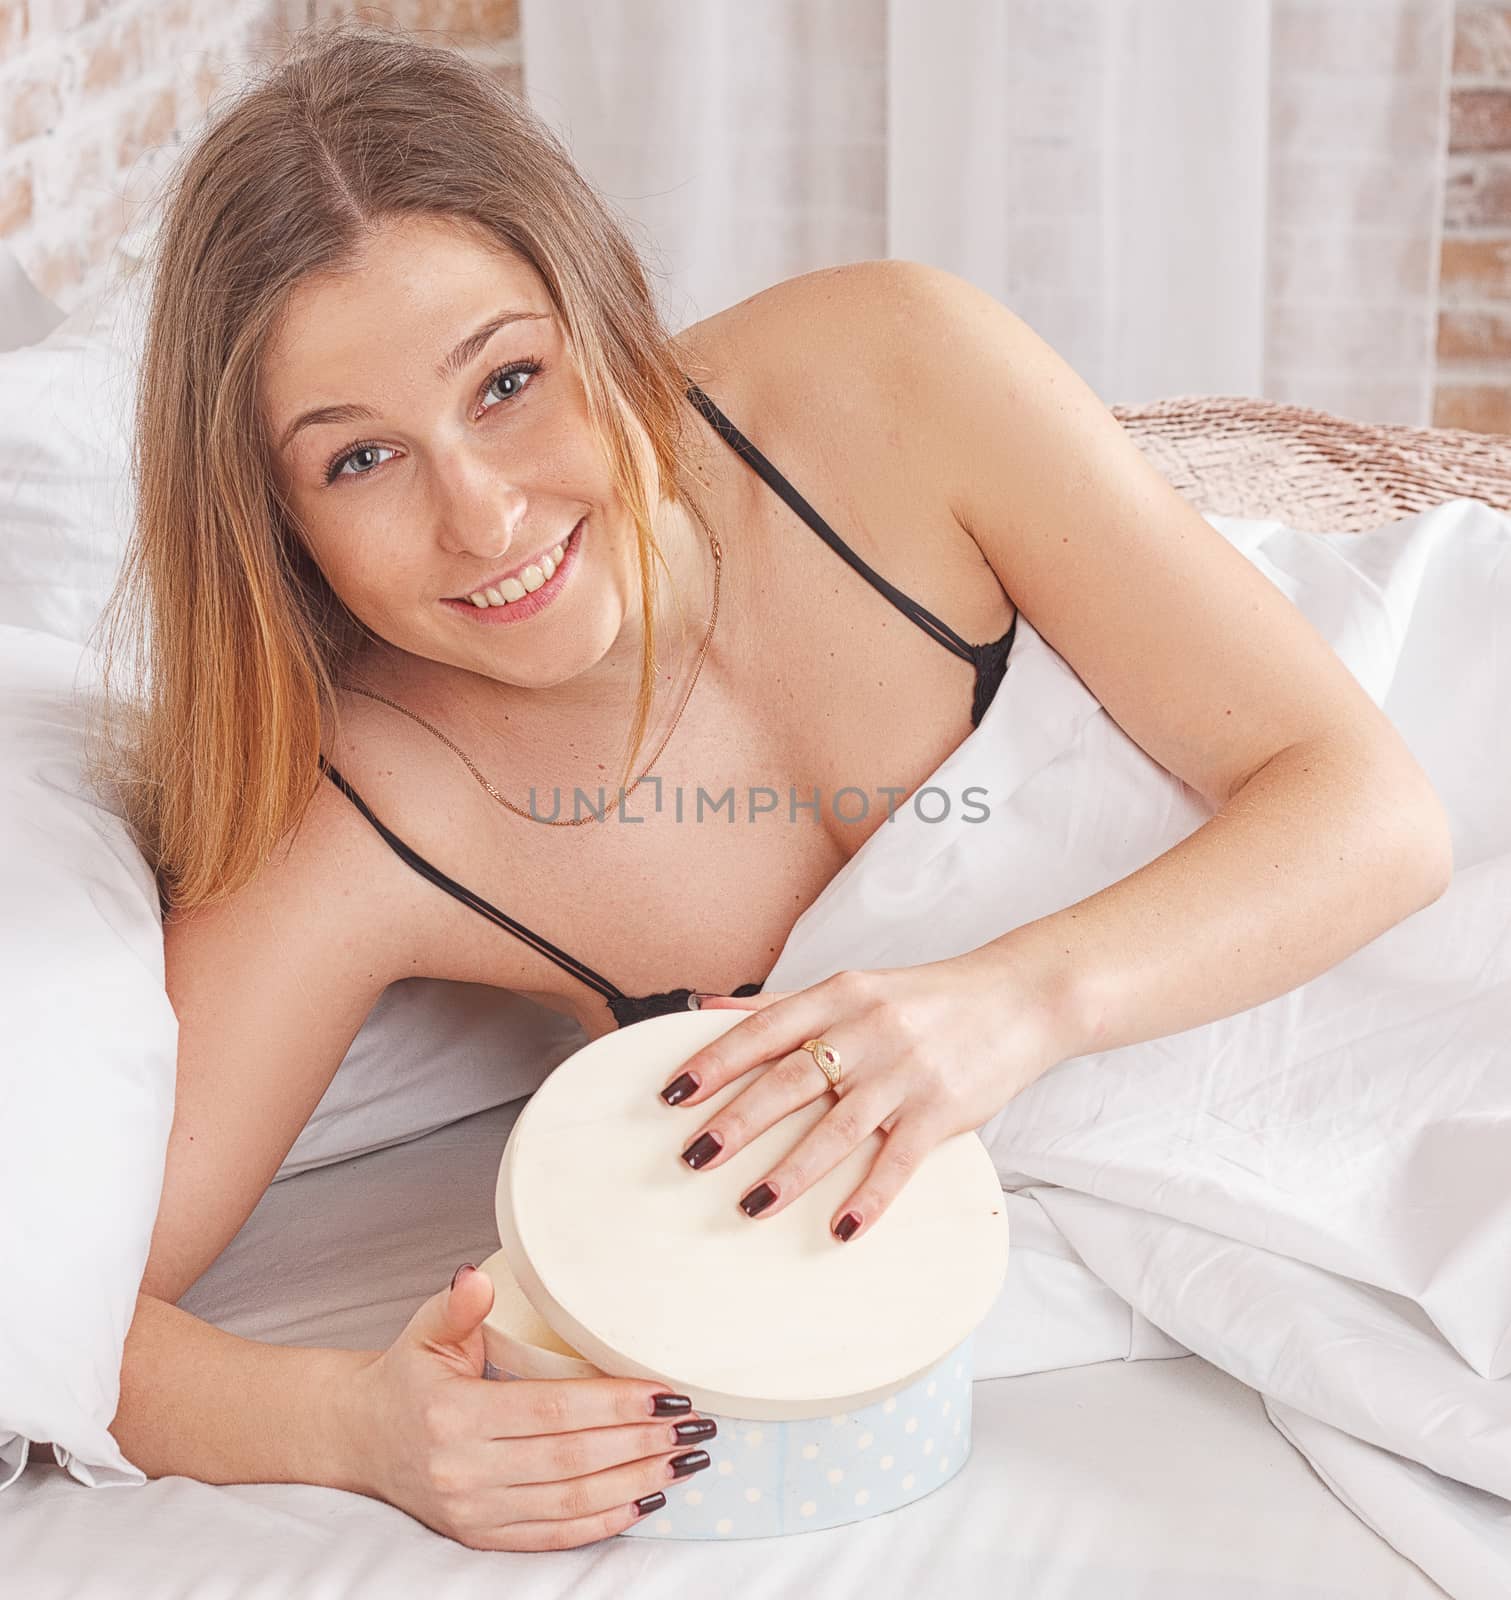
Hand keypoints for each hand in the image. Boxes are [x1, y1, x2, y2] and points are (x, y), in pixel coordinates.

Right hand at [338, 1264, 717, 1548]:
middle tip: (694, 1423)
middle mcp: (465, 1471)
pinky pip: (554, 1535)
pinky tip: (646, 1497)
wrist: (362, 1438)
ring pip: (571, 1501)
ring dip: (636, 1480)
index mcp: (454, 1415)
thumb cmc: (407, 1377)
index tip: (664, 1391)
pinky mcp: (484, 1536)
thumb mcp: (425, 1330)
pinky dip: (604, 1520)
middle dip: (641, 1442)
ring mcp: (475, 1511)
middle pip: (571, 1458)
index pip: (550, 1411)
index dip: (612, 1403)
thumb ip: (458, 1305)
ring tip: (685, 1458)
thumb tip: (480, 1276)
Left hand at [659, 953, 1068, 1243]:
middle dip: (737, 1122)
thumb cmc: (926, 999)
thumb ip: (785, 1005)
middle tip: (691, 1157)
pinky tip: (841, 1228)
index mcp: (839, 996)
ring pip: (837, 1127)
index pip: (764, 1030)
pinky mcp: (942, 1110)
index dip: (715, 1061)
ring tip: (750, 1205)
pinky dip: (870, 1196)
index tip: (673, 1093)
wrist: (1019, 998)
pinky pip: (899, 1160)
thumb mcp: (855, 986)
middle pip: (790, 1081)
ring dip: (792, 1170)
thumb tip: (708, 1010)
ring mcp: (906, 1072)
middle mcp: (867, 1030)